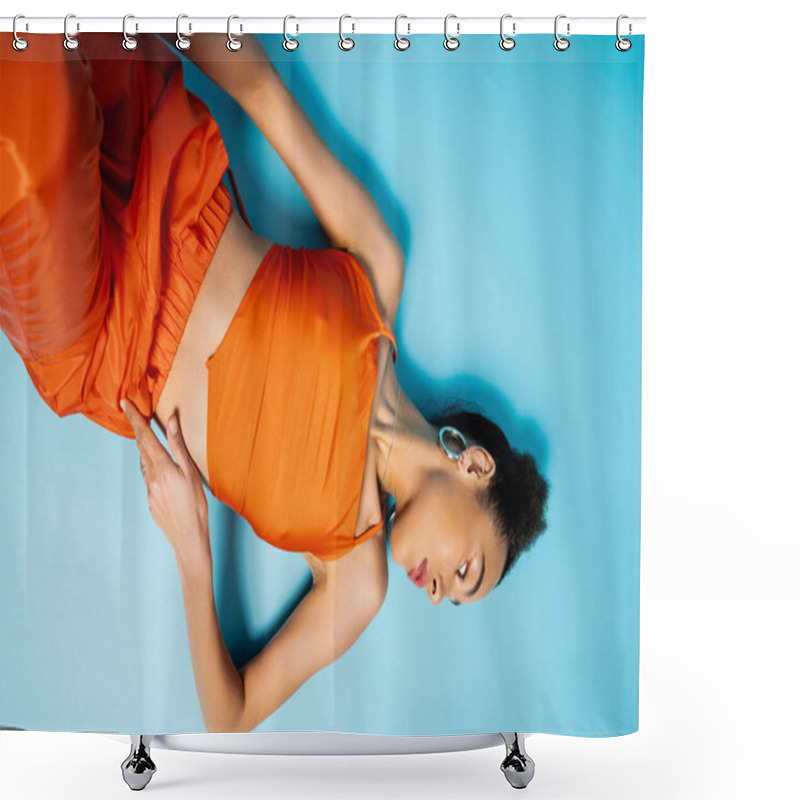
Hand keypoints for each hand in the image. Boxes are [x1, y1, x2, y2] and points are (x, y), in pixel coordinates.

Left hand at [120, 397, 210, 570]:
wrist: (188, 537)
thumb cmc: (195, 505)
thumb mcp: (191, 472)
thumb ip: (179, 446)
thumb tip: (171, 422)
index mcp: (161, 467)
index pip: (145, 436)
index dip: (134, 418)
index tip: (124, 403)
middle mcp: (150, 477)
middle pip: (141, 447)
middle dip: (138, 430)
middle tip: (133, 413)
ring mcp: (148, 490)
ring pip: (145, 463)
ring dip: (146, 448)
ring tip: (150, 439)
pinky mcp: (150, 501)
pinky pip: (149, 479)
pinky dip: (153, 468)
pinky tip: (164, 471)